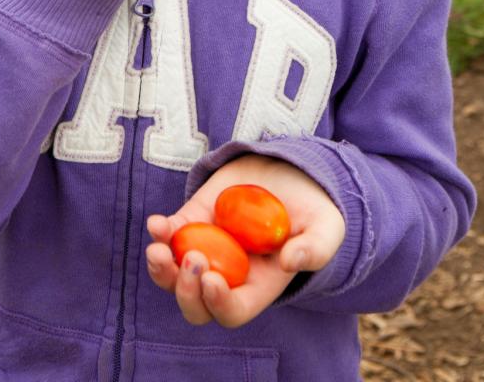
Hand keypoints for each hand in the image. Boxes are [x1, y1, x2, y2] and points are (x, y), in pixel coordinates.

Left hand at [146, 155, 345, 327]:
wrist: (291, 173)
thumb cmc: (312, 209)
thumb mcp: (325, 228)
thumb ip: (315, 249)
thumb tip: (289, 261)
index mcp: (258, 287)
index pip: (232, 311)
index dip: (219, 303)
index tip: (213, 279)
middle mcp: (228, 275)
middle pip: (196, 305)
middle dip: (184, 291)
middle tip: (192, 260)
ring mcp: (207, 248)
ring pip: (173, 276)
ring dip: (160, 269)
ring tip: (158, 248)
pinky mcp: (194, 219)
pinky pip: (169, 235)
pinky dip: (159, 232)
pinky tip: (158, 223)